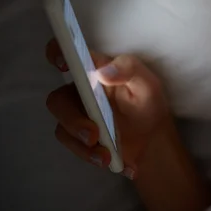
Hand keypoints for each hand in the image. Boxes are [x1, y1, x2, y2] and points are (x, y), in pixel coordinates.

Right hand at [45, 39, 170, 178]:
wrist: (152, 141)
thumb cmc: (148, 104)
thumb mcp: (148, 84)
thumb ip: (129, 69)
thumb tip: (103, 71)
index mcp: (96, 69)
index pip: (70, 53)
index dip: (57, 51)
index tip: (62, 64)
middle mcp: (81, 89)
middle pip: (58, 98)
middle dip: (72, 118)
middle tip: (93, 134)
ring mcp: (78, 113)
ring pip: (62, 123)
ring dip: (80, 140)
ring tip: (105, 155)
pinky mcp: (78, 135)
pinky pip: (71, 142)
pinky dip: (87, 153)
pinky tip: (107, 159)